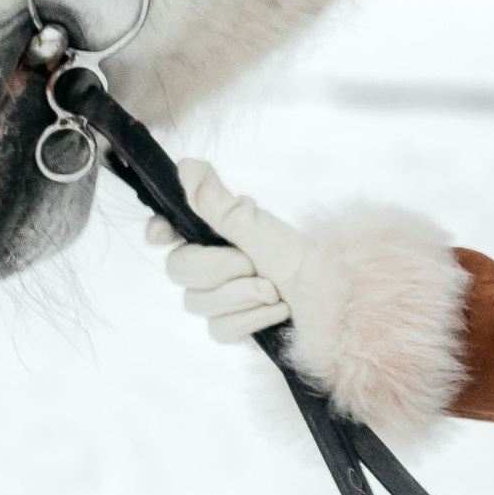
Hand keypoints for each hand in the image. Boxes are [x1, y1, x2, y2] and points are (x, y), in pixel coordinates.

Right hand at [146, 156, 314, 344]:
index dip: (159, 230)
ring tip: (275, 289)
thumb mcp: (259, 226)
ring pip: (196, 303)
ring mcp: (215, 299)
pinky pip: (218, 330)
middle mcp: (207, 264)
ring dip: (243, 295)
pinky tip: (277, 311)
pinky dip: (252, 319)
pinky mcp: (228, 328)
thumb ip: (219, 203)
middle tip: (253, 263)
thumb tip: (186, 164)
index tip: (164, 233)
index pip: (166, 229)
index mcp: (212, 233)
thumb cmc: (301, 258)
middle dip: (219, 267)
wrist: (334, 302)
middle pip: (177, 269)